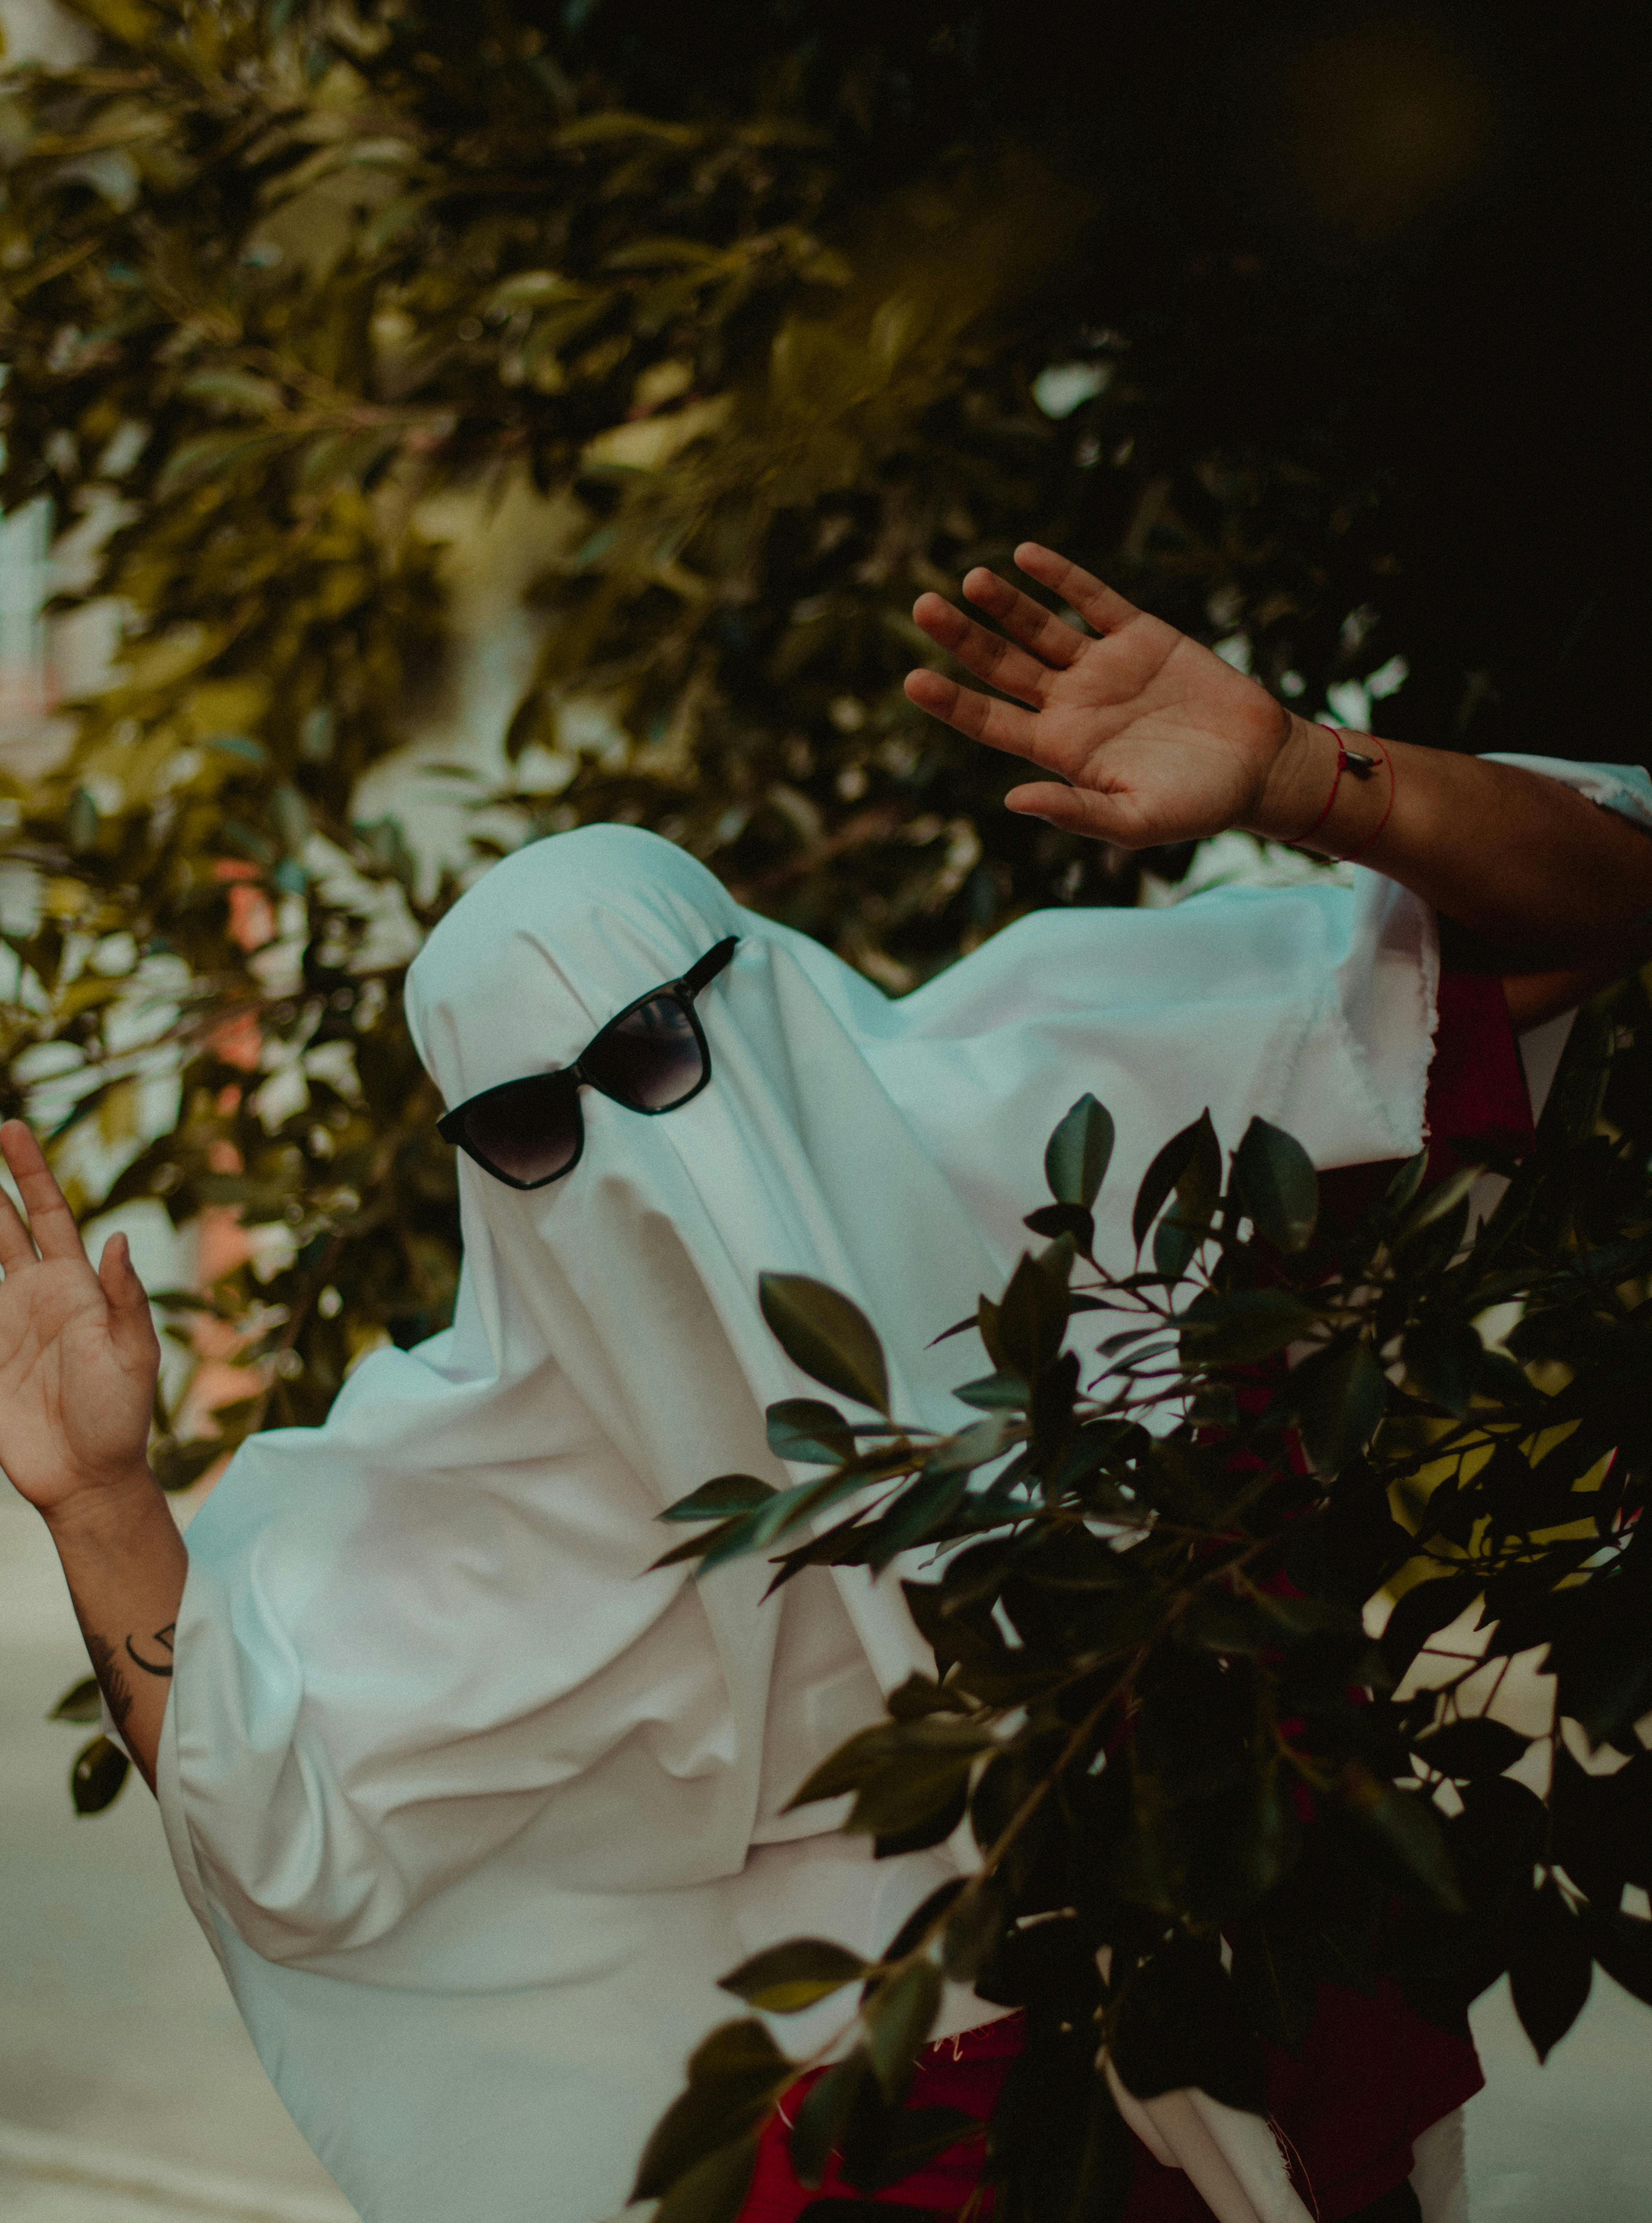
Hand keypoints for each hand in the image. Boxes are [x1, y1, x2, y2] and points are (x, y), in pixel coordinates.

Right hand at [0, 1119, 158, 1517]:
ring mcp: (4, 1324)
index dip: (31, 1173)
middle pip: (4, 1225)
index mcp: (75, 1286)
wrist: (88, 1475)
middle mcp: (37, 1294)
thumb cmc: (122, 1414)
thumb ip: (125, 1297)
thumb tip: (117, 1238)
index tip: (11, 1128)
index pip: (50, 1215)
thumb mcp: (134, 1353)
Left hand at [905, 542, 1313, 847]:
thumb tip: (1012, 799)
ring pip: (1040, 627)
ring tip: (970, 579)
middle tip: (921, 607)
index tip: (912, 680)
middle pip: (1002, 665)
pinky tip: (1027, 555)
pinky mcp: (1140, 635)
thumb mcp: (1134, 821)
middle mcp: (1071, 703)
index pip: (990, 721)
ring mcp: (1103, 666)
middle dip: (963, 638)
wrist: (1259, 767)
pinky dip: (1062, 577)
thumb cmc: (1195, 806)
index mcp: (1060, 749)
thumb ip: (1074, 811)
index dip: (951, 701)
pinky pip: (1092, 599)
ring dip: (1005, 603)